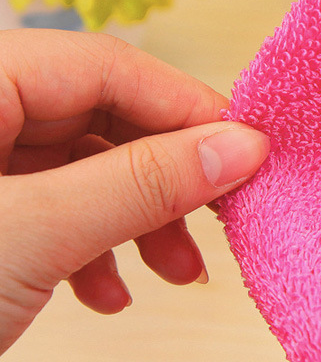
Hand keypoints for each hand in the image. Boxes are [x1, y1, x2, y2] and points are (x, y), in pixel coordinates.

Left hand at [0, 29, 268, 354]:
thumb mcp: (30, 235)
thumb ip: (140, 182)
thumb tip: (244, 147)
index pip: (104, 66)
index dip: (184, 106)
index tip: (250, 152)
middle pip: (98, 119)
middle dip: (164, 177)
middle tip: (218, 223)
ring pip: (82, 169)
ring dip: (138, 220)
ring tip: (173, 276)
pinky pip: (53, 208)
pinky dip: (94, 248)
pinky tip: (108, 296)